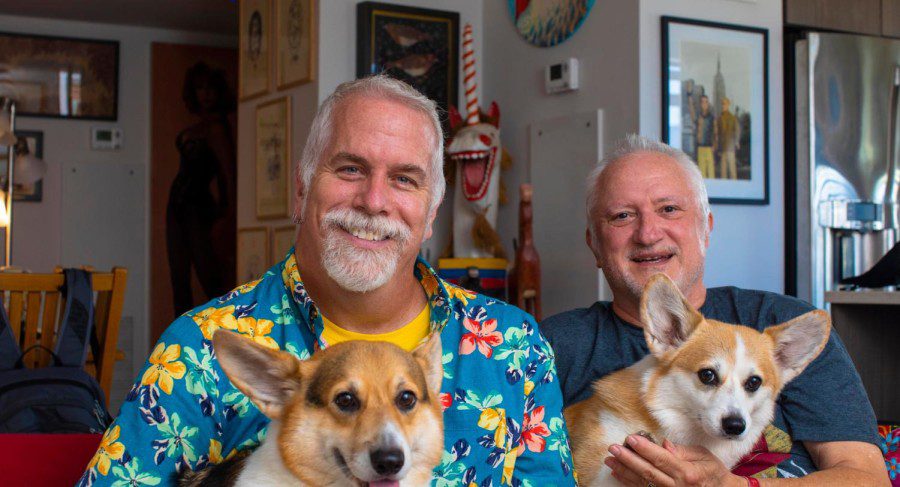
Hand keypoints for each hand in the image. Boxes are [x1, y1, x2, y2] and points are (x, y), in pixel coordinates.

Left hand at [604, 435, 744, 486]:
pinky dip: (628, 482)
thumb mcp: (704, 456)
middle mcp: (677, 486)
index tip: (630, 438)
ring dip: (623, 471)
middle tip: (613, 448)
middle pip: (648, 472)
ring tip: (610, 460)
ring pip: (642, 483)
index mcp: (687, 473)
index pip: (661, 459)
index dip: (645, 448)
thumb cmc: (712, 472)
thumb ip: (683, 450)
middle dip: (628, 459)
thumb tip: (664, 444)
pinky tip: (617, 474)